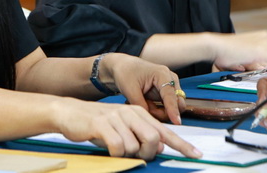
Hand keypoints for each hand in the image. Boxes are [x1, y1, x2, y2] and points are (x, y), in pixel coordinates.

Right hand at [53, 98, 201, 160]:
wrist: (69, 112)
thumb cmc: (97, 124)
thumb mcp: (122, 128)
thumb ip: (140, 135)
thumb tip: (158, 148)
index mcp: (139, 113)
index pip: (165, 131)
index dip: (182, 145)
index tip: (196, 154)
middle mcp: (131, 113)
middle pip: (153, 140)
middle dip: (148, 154)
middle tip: (135, 155)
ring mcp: (117, 117)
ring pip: (135, 146)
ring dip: (126, 154)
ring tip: (114, 147)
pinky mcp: (102, 124)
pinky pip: (118, 147)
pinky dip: (115, 154)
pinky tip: (107, 147)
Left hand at [98, 53, 185, 123]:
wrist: (122, 66)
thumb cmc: (126, 72)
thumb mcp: (130, 89)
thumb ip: (141, 105)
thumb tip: (150, 119)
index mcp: (162, 74)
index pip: (171, 95)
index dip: (173, 110)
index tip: (176, 122)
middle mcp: (170, 79)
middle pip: (178, 103)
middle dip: (165, 112)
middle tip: (148, 111)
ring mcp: (169, 86)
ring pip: (173, 107)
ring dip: (159, 111)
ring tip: (143, 104)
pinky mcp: (165, 93)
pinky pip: (167, 108)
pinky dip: (157, 110)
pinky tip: (145, 103)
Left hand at [211, 31, 266, 71]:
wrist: (215, 50)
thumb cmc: (237, 47)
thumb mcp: (263, 52)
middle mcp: (264, 45)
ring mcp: (254, 53)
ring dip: (262, 70)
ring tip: (254, 69)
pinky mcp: (245, 62)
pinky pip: (255, 70)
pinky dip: (252, 72)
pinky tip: (246, 70)